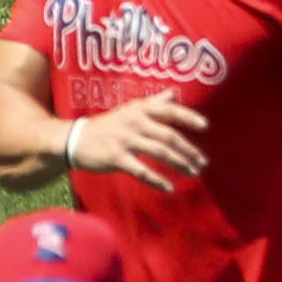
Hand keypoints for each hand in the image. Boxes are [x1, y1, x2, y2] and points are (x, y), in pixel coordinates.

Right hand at [64, 96, 208, 189]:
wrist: (76, 139)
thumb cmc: (107, 125)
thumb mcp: (129, 109)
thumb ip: (152, 102)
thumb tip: (172, 93)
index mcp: (140, 110)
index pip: (169, 111)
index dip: (188, 117)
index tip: (205, 126)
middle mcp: (135, 122)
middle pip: (169, 136)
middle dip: (188, 149)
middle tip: (202, 161)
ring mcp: (126, 140)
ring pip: (160, 152)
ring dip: (179, 163)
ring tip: (193, 172)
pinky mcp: (117, 158)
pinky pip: (141, 171)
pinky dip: (157, 181)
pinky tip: (169, 188)